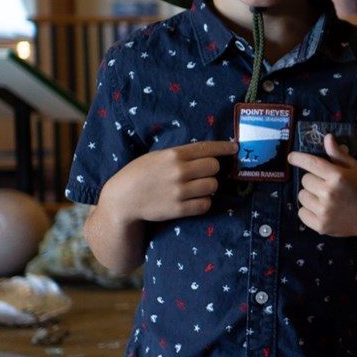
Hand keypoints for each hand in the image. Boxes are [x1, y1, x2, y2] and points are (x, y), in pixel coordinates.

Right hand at [86, 139, 236, 273]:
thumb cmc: (138, 175)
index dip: (224, 148)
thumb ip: (178, 155)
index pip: (206, 148)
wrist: (121, 199)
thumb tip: (206, 153)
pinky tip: (194, 200)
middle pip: (213, 167)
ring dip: (208, 187)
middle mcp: (178, 171)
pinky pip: (205, 204)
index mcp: (173, 155)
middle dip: (211, 170)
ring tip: (196, 188)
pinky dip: (203, 203)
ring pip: (212, 186)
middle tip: (202, 174)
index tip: (235, 149)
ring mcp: (179, 191)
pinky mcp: (178, 209)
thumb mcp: (156, 157)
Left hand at [288, 133, 356, 236]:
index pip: (310, 163)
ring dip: (310, 195)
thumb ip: (339, 154)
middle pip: (305, 180)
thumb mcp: (356, 169)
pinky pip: (301, 213)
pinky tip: (321, 210)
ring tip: (323, 198)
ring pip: (302, 196)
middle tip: (325, 185)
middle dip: (313, 180)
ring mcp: (323, 210)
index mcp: (337, 176)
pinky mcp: (320, 225)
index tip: (292, 157)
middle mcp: (328, 193)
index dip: (298, 158)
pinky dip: (308, 211)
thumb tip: (327, 137)